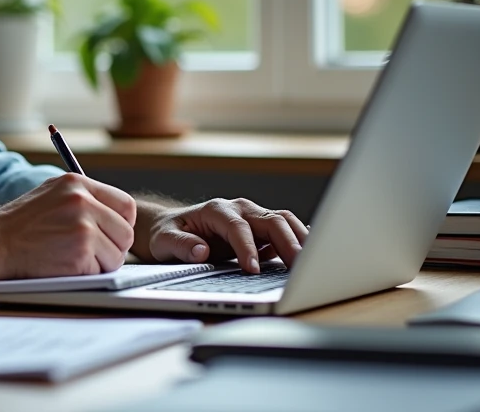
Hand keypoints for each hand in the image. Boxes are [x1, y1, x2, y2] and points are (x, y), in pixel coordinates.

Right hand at [0, 174, 136, 279]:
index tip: (110, 234)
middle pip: (126, 232)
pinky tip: (65, 266)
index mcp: (77, 183)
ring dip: (101, 263)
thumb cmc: (19, 225)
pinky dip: (88, 274)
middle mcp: (83, 201)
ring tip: (73, 258)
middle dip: (114, 247)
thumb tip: (113, 213)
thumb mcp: (51, 194)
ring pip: (118, 254)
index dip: (121, 223)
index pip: (126, 204)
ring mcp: (83, 227)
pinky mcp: (80, 252)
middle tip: (92, 253)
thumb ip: (81, 198)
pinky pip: (102, 271)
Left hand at [144, 198, 308, 272]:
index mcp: (217, 210)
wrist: (171, 228)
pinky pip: (286, 230)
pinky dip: (300, 240)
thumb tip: (201, 252)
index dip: (247, 248)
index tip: (253, 269)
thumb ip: (181, 246)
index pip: (238, 227)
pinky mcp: (262, 229)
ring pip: (284, 222)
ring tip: (314, 264)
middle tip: (299, 269)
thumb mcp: (164, 241)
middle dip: (287, 243)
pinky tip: (314, 254)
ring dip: (301, 240)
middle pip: (271, 221)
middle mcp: (239, 208)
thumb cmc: (167, 235)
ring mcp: (253, 216)